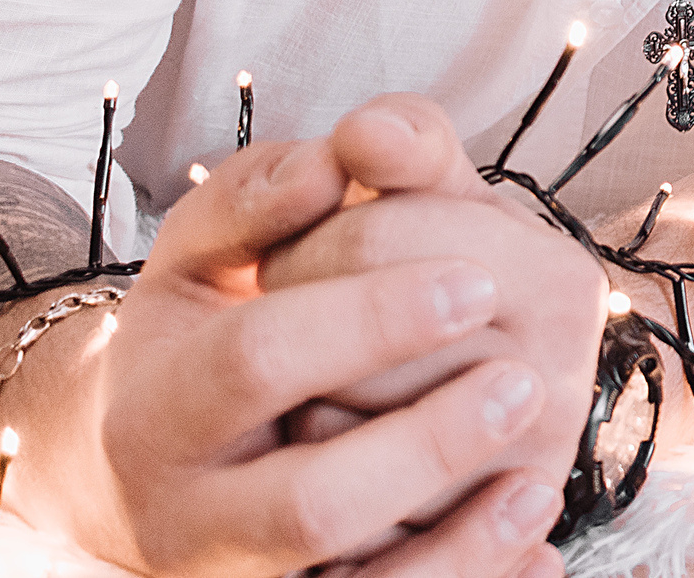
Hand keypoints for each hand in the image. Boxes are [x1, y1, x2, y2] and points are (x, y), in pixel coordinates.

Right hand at [9, 107, 567, 577]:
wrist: (151, 462)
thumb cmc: (210, 324)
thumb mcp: (213, 243)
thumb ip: (273, 186)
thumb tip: (344, 154)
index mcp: (161, 403)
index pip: (259, 359)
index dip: (368, 319)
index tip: (476, 281)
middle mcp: (192, 514)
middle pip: (310, 501)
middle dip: (426, 444)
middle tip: (526, 379)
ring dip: (460, 542)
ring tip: (542, 474)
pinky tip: (540, 543)